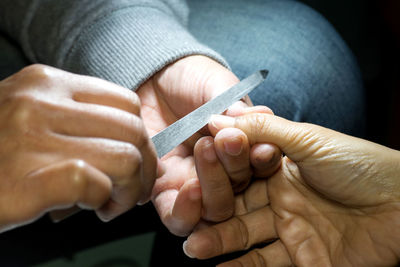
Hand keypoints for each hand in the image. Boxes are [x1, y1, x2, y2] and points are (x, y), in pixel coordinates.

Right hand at [0, 65, 157, 231]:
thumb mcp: (30, 116)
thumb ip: (76, 120)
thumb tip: (131, 144)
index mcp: (47, 84)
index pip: (126, 102)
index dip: (141, 136)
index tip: (137, 160)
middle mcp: (41, 103)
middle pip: (133, 131)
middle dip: (144, 167)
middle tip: (132, 191)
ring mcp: (31, 138)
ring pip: (125, 157)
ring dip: (129, 189)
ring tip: (111, 203)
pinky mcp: (25, 178)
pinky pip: (93, 183)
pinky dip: (103, 200)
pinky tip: (90, 208)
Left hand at [137, 55, 276, 235]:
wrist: (154, 78)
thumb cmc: (192, 79)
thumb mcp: (217, 86)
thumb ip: (235, 104)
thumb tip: (264, 116)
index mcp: (244, 150)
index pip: (261, 165)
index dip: (264, 160)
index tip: (263, 148)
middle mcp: (223, 173)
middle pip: (240, 191)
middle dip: (236, 167)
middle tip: (227, 139)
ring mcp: (194, 185)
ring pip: (214, 210)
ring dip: (214, 189)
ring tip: (206, 152)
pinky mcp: (164, 191)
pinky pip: (177, 217)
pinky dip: (185, 211)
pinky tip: (188, 188)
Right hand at [184, 113, 399, 265]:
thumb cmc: (362, 165)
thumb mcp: (309, 139)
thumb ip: (263, 130)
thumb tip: (219, 118)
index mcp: (279, 169)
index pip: (237, 173)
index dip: (215, 176)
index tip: (191, 178)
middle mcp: (280, 198)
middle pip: (237, 207)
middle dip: (211, 211)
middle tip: (185, 217)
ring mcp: (291, 228)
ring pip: (246, 236)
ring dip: (220, 243)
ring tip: (194, 247)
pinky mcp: (305, 257)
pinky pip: (266, 264)